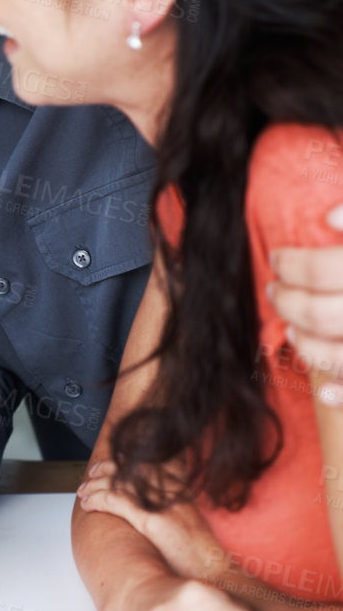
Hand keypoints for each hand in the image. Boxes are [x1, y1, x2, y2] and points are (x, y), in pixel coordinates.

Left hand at [78, 460, 229, 581]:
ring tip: (83, 492)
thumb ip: (167, 510)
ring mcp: (164, 505)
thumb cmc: (199, 557)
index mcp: (180, 492)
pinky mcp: (155, 520)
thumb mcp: (184, 525)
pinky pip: (117, 500)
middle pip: (131, 468)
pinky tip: (88, 504)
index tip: (103, 467)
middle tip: (89, 476)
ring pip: (120, 482)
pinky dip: (98, 499)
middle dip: (105, 470)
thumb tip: (143, 509)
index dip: (120, 463)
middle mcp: (173, 493)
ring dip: (96, 485)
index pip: (146, 465)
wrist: (216, 575)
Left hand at [269, 219, 342, 405]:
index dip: (293, 264)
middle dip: (288, 301)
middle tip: (274, 288)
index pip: (322, 269)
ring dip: (306, 345)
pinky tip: (323, 391)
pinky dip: (340, 392)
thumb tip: (327, 217)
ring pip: (335, 354)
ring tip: (292, 329)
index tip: (277, 258)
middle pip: (320, 313)